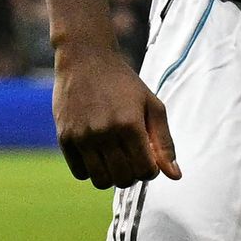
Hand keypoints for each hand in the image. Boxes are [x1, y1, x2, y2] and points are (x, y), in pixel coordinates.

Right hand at [52, 44, 179, 188]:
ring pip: (100, 181)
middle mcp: (104, 133)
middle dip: (134, 175)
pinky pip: (80, 173)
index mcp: (130, 124)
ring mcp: (82, 137)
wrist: (86, 60)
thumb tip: (175, 176)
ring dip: (113, 176)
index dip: (151, 170)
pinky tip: (99, 153)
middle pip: (123, 179)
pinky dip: (92, 170)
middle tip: (133, 158)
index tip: (149, 159)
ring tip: (117, 159)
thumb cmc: (124, 83)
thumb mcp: (152, 106)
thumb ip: (164, 142)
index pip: (144, 170)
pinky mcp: (64, 138)